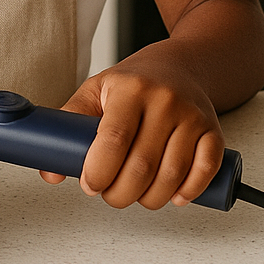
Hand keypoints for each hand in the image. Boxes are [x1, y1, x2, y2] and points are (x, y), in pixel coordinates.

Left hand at [39, 50, 224, 209]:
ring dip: (150, 198)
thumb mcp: (96, 90)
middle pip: (142, 164)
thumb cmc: (134, 82)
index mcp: (130, 89)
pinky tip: (173, 196)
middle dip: (120, 193)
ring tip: (135, 195)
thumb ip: (70, 124)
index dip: (100, 170)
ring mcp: (191, 116)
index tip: (90, 184)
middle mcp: (164, 101)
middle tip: (109, 194)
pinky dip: (188, 191)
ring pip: (172, 174)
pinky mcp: (213, 131)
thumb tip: (50, 172)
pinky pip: (205, 170)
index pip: (114, 138)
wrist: (180, 65)